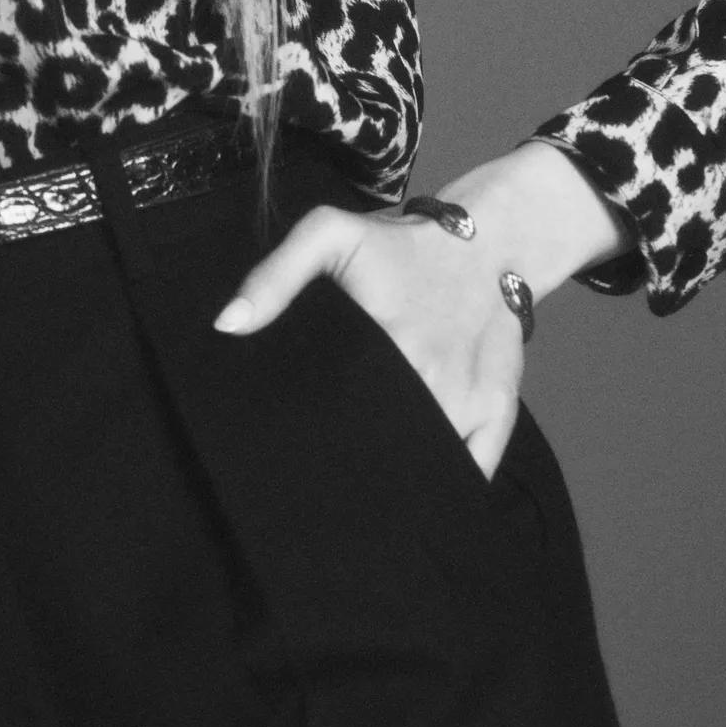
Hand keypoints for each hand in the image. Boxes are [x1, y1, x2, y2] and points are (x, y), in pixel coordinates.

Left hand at [215, 196, 525, 475]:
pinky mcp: (497, 412)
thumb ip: (276, 276)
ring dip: (393, 480)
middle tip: (318, 472)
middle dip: (347, 464)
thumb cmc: (398, 245)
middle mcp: (429, 379)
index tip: (289, 446)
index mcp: (384, 342)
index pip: (337, 415)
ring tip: (360, 492)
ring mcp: (468, 401)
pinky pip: (471, 472)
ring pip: (422, 464)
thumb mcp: (329, 234)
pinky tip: (415, 490)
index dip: (311, 434)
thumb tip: (227, 325)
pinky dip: (445, 486)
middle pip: (378, 447)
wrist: (490, 240)